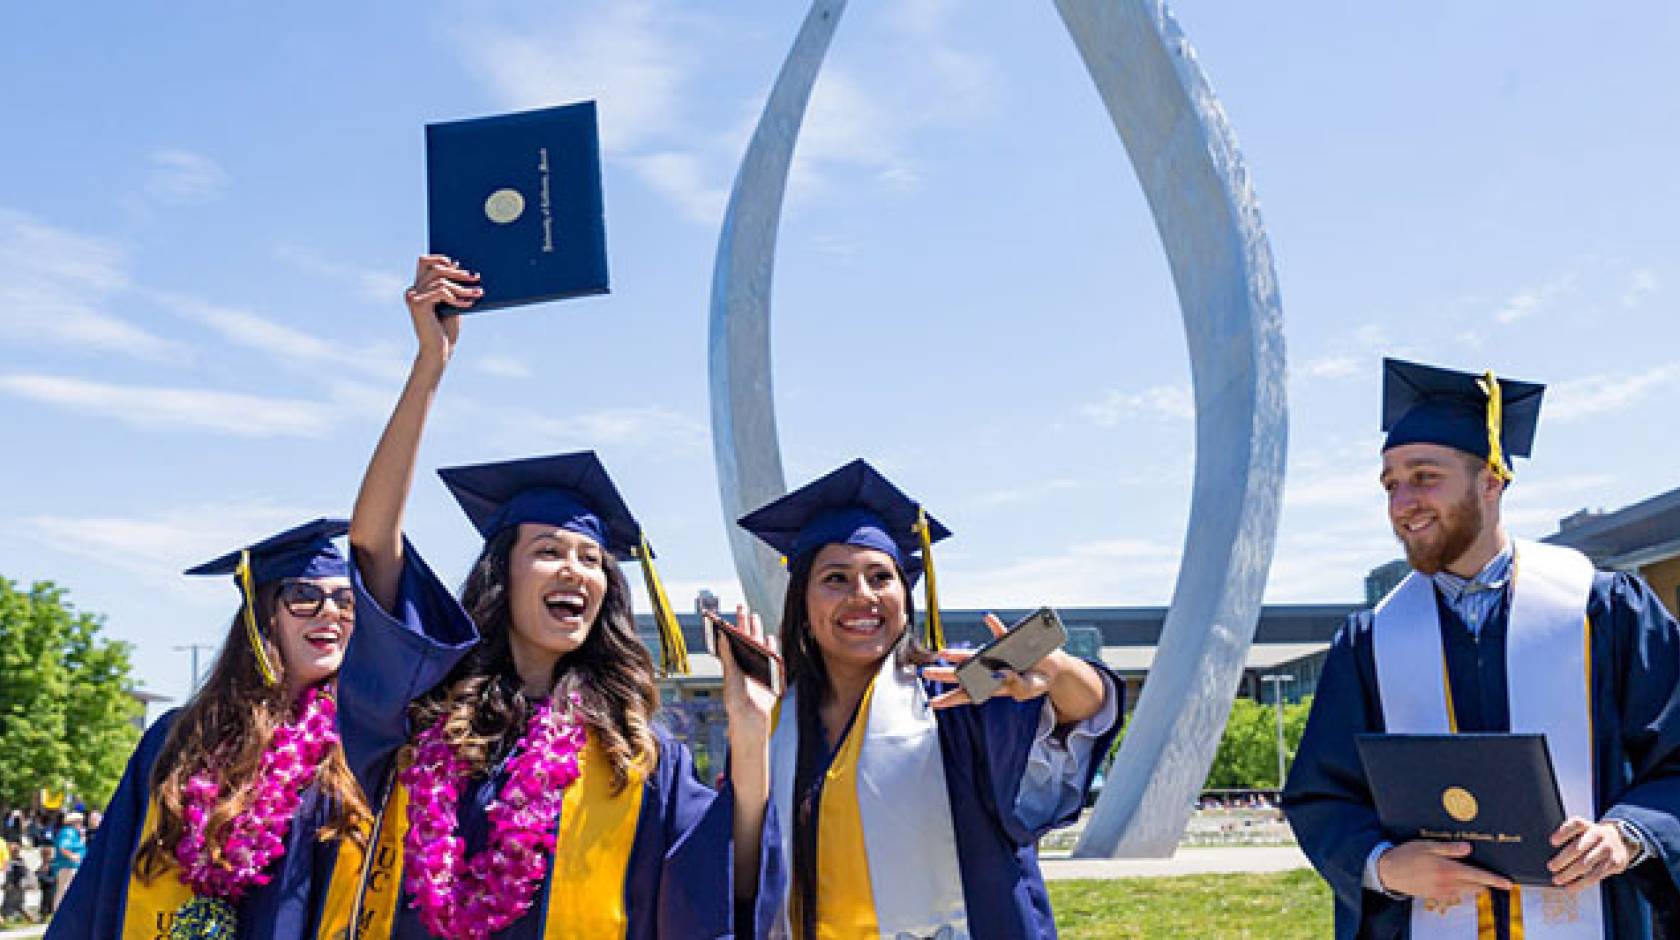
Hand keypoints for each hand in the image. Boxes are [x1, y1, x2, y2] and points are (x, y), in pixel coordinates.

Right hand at [403, 254, 479, 362]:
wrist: (439, 351)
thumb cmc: (446, 331)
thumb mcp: (451, 304)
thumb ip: (450, 287)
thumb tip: (459, 265)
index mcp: (417, 289)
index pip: (424, 262)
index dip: (441, 259)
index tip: (461, 266)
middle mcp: (412, 291)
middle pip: (435, 268)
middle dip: (457, 272)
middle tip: (475, 277)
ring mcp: (413, 297)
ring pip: (441, 281)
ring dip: (463, 287)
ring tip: (478, 293)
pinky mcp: (418, 304)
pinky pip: (442, 291)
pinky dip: (458, 297)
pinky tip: (469, 304)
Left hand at [719, 605, 777, 745]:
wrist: (751, 717)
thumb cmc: (736, 700)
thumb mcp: (730, 675)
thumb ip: (727, 656)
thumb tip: (721, 635)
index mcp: (734, 662)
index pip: (733, 639)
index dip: (733, 625)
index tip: (729, 612)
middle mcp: (746, 662)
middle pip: (746, 638)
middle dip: (745, 622)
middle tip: (742, 606)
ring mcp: (758, 667)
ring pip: (759, 644)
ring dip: (758, 631)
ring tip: (756, 616)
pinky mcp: (770, 674)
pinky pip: (772, 657)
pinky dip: (773, 647)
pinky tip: (772, 636)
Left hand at [923, 612, 1058, 708]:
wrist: (1052, 668)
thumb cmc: (1036, 681)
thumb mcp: (1027, 691)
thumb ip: (1016, 686)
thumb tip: (999, 673)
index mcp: (993, 686)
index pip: (968, 694)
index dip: (950, 699)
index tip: (932, 703)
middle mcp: (990, 670)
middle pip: (964, 674)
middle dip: (944, 674)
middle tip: (925, 673)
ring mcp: (998, 656)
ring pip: (975, 655)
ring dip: (958, 654)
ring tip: (942, 653)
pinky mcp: (1011, 643)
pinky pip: (1001, 633)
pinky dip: (995, 625)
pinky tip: (987, 618)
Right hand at [1376, 840, 1510, 906]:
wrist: (1389, 871)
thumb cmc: (1407, 855)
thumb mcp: (1428, 846)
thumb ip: (1450, 848)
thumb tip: (1468, 848)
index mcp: (1448, 869)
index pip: (1478, 876)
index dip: (1494, 880)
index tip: (1507, 883)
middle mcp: (1448, 883)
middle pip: (1475, 886)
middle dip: (1484, 882)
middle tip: (1490, 877)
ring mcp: (1442, 892)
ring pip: (1466, 891)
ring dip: (1471, 885)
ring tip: (1468, 875)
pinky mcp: (1436, 896)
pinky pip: (1454, 894)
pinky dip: (1458, 888)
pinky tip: (1451, 879)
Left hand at [1548, 817, 1633, 893]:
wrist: (1623, 840)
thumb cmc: (1594, 837)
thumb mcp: (1585, 830)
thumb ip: (1571, 836)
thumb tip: (1550, 853)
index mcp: (1588, 826)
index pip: (1576, 825)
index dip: (1563, 832)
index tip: (1552, 841)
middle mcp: (1599, 835)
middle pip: (1577, 848)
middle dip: (1562, 859)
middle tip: (1551, 867)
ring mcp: (1608, 849)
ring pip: (1585, 864)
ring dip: (1569, 874)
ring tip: (1557, 880)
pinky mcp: (1615, 863)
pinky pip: (1595, 876)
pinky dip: (1581, 883)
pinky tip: (1570, 887)